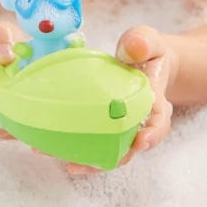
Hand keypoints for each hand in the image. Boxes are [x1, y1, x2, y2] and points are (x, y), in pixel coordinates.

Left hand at [64, 25, 176, 174]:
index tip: (141, 143)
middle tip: (81, 164)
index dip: (152, 136)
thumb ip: (143, 42)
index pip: (159, 123)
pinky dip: (73, 148)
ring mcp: (121, 129)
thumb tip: (131, 49)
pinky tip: (48, 147)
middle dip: (107, 159)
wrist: (143, 62)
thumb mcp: (149, 41)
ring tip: (60, 160)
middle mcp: (139, 123)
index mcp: (155, 103)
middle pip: (129, 149)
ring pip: (108, 152)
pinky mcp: (104, 128)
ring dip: (86, 161)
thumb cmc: (146, 52)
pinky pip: (92, 143)